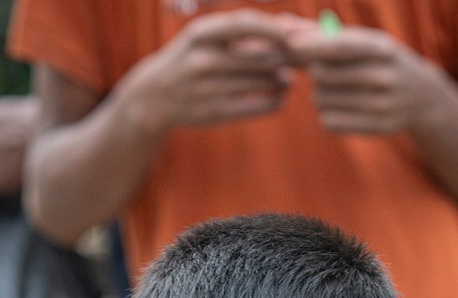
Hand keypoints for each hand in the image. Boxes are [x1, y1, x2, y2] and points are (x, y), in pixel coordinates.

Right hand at [129, 10, 292, 131]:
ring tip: (287, 78)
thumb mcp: (208, 37)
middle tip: (302, 59)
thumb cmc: (192, 58)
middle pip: (262, 55)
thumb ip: (246, 30)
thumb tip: (294, 26)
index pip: (245, 24)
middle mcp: (203, 59)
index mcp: (201, 33)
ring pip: (264, 81)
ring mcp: (208, 88)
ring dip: (284, 79)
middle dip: (288, 56)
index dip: (277, 28)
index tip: (301, 32)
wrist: (155, 96)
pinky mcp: (215, 113)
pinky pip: (258, 105)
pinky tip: (280, 95)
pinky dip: (276, 99)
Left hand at [281, 20, 438, 135]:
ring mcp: (380, 104)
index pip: (338, 47)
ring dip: (319, 95)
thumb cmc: (383, 61)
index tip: (290, 45)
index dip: (311, 46)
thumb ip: (325, 35)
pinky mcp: (375, 127)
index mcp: (381, 47)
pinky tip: (338, 108)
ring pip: (322, 100)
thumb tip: (284, 25)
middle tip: (322, 72)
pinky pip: (330, 122)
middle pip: (323, 75)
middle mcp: (382, 76)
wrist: (422, 97)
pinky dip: (326, 114)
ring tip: (334, 90)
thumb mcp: (365, 41)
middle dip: (314, 72)